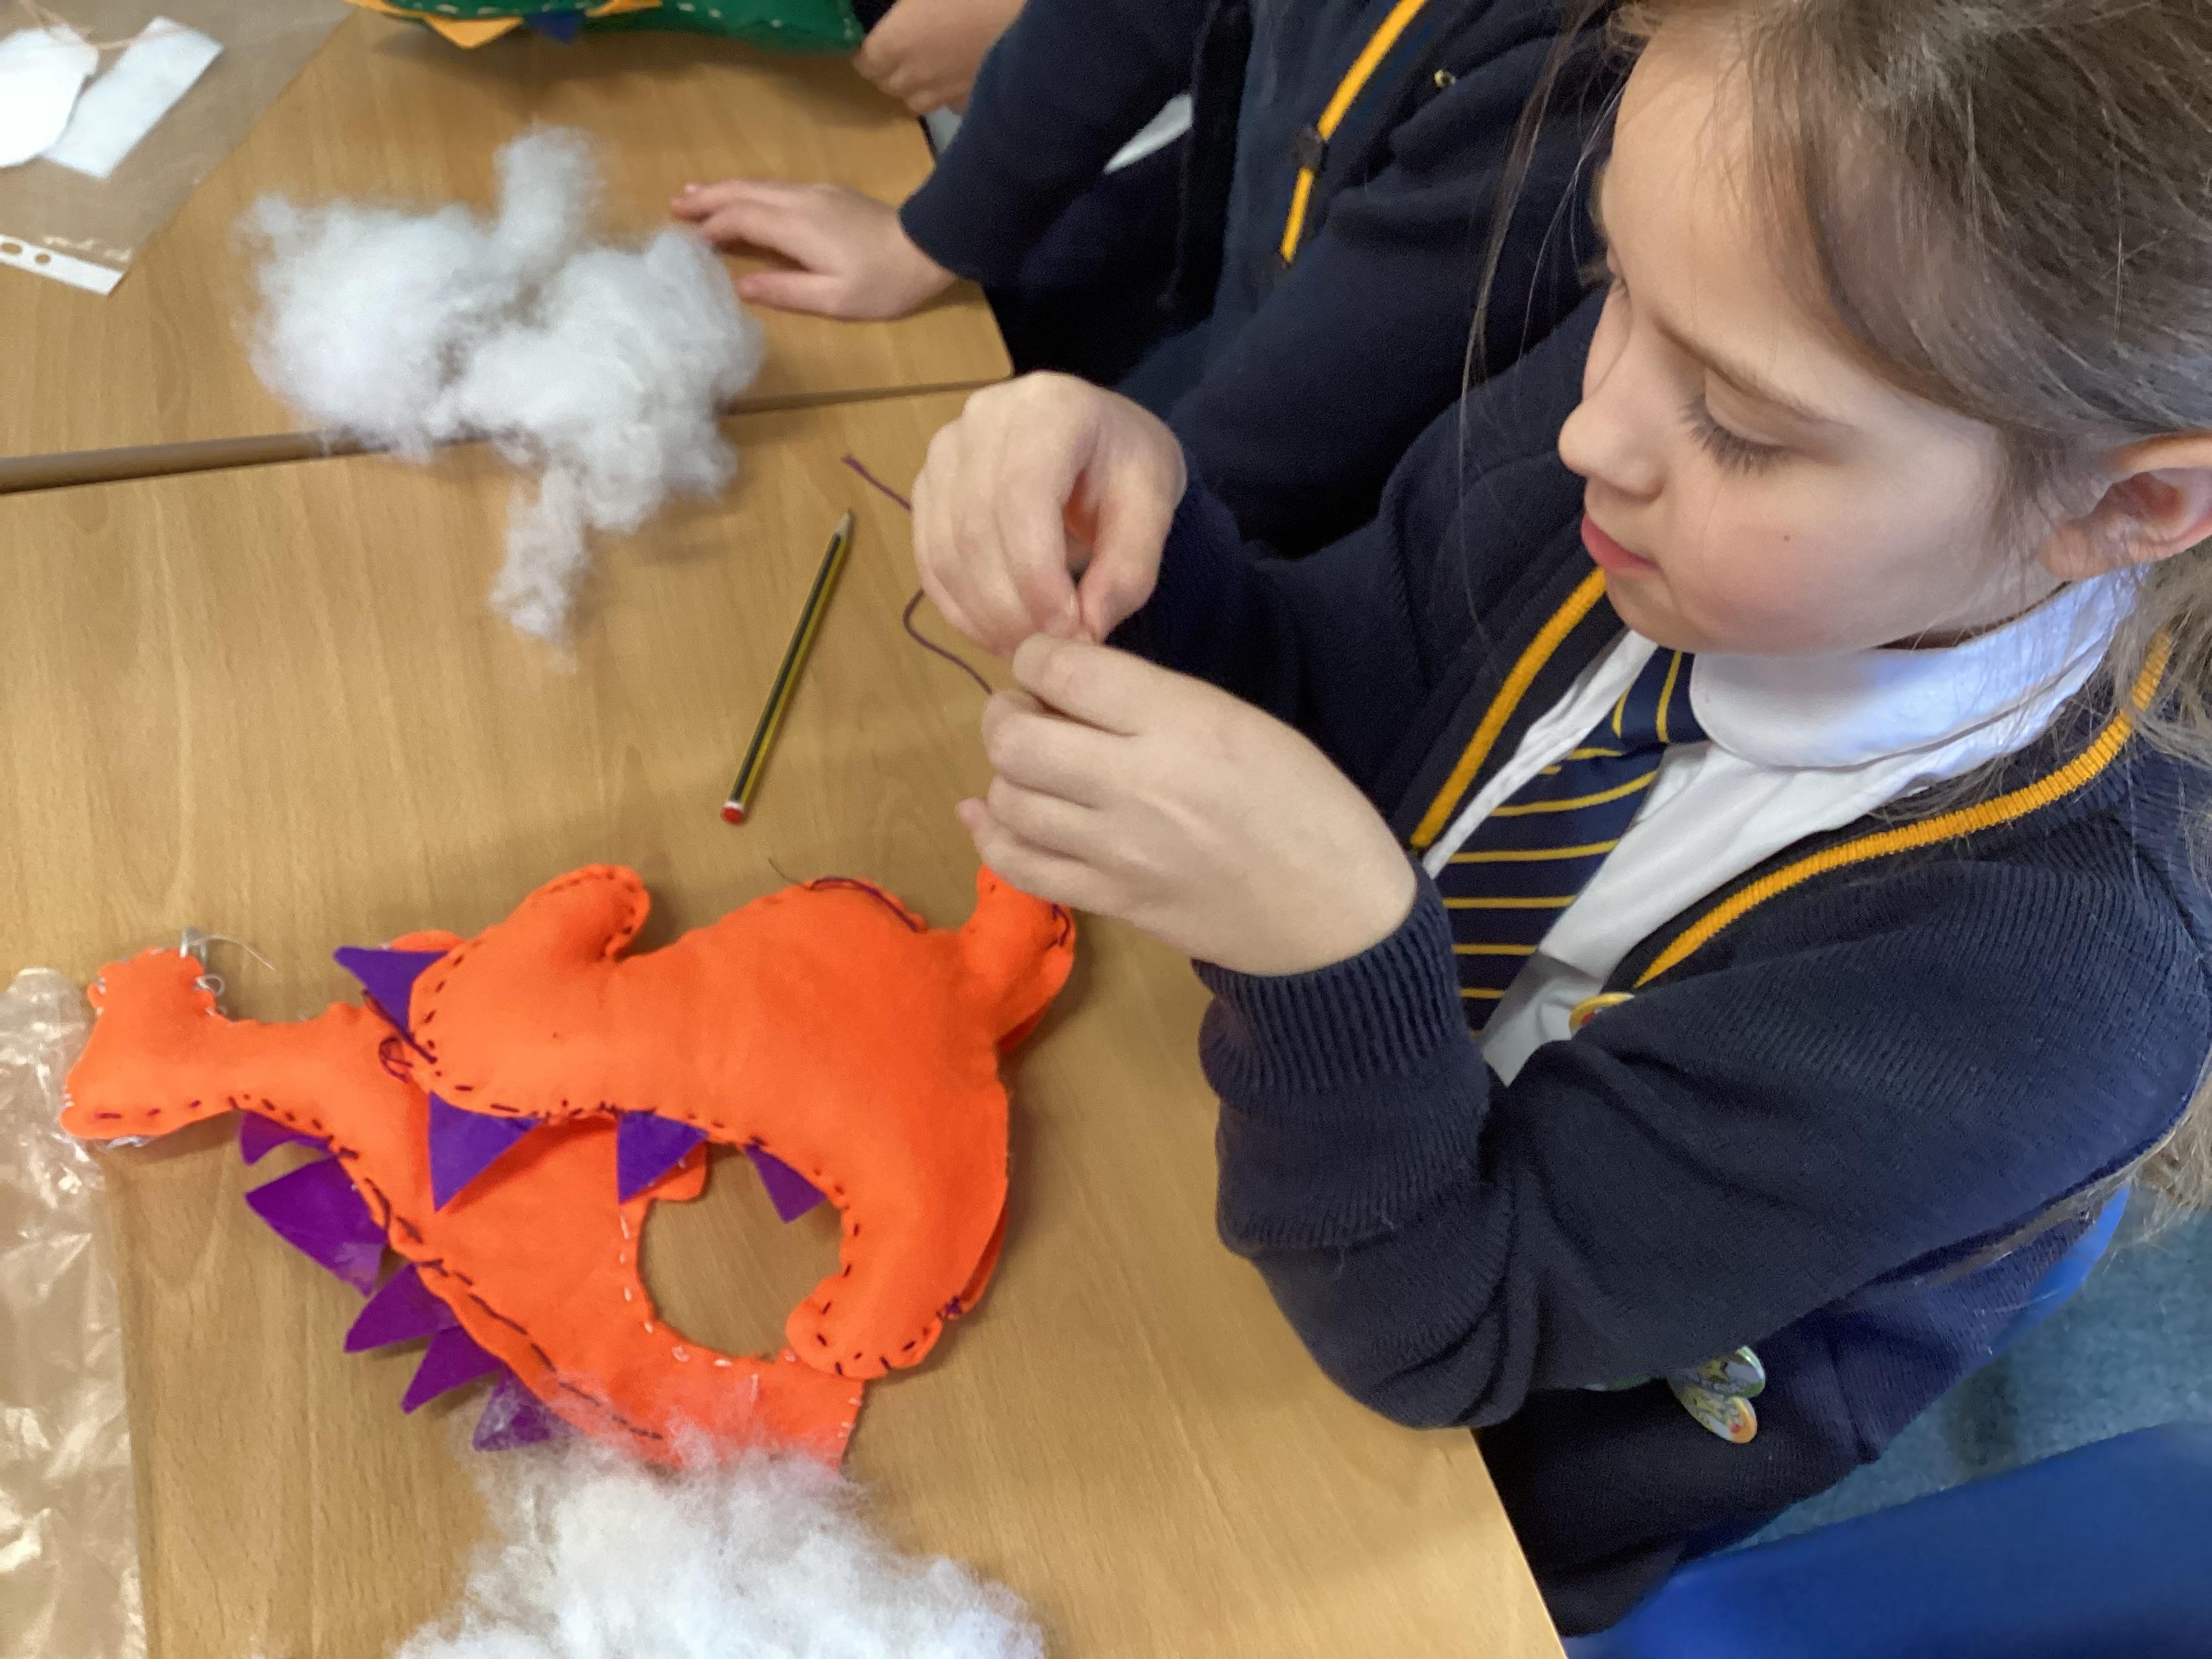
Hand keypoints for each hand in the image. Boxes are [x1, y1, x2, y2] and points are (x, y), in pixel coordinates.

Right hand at [670, 181, 953, 318]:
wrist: (929, 246)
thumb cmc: (885, 282)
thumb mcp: (837, 300)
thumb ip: (787, 291)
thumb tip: (742, 286)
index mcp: (796, 228)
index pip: (740, 221)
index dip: (711, 230)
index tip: (686, 243)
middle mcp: (800, 201)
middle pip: (743, 193)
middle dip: (707, 198)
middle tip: (673, 205)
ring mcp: (815, 193)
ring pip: (759, 185)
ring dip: (724, 189)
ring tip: (694, 194)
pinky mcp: (828, 193)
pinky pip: (776, 186)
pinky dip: (750, 190)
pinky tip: (745, 197)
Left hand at [854, 0, 1023, 113]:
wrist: (1034, 20)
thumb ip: (904, 4)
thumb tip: (900, 8)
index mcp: (895, 42)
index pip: (865, 63)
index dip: (866, 52)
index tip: (871, 39)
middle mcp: (917, 76)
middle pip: (889, 86)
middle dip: (887, 70)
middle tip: (898, 49)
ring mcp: (948, 93)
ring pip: (917, 103)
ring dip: (916, 87)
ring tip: (925, 66)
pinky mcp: (978, 98)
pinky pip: (952, 104)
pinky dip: (949, 94)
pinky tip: (960, 73)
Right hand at [912, 374, 1185, 656]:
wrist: (1097, 439)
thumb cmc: (1128, 467)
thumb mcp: (1152, 510)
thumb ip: (1128, 570)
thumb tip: (1084, 634)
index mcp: (1048, 407)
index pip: (1021, 496)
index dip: (1037, 575)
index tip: (1070, 631)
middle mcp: (982, 418)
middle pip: (975, 528)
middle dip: (1011, 606)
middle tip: (1050, 653)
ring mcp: (944, 452)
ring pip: (944, 551)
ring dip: (983, 616)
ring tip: (1028, 651)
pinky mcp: (927, 488)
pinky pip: (929, 561)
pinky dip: (960, 609)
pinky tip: (997, 636)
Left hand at [959, 637, 1417, 975]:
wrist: (1336, 916)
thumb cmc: (1305, 805)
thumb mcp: (1244, 722)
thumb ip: (1155, 700)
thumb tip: (1070, 685)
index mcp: (1182, 722)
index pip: (1060, 668)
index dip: (1036, 657)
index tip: (1051, 667)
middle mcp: (1138, 783)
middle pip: (1014, 737)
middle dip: (1006, 714)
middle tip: (1030, 714)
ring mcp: (1118, 851)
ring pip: (1008, 800)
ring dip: (1005, 775)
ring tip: (1034, 769)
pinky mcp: (1111, 902)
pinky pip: (1019, 866)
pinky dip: (991, 835)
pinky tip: (988, 815)